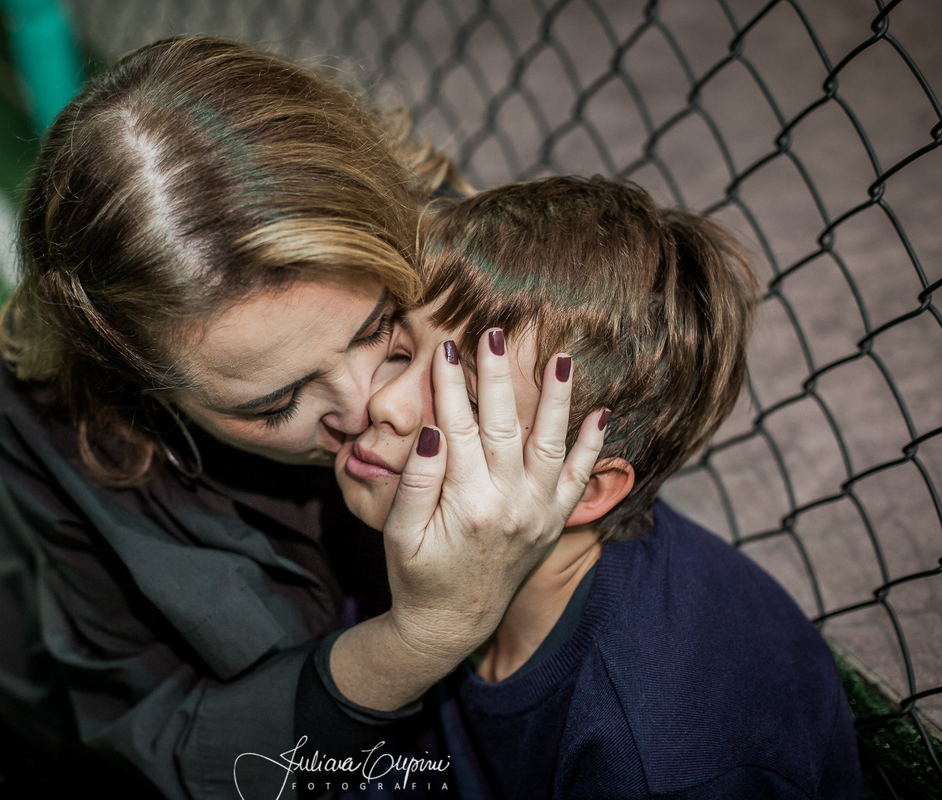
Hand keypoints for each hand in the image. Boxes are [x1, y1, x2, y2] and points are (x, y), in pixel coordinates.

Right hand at [381, 332, 606, 665]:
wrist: (451, 625)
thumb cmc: (417, 575)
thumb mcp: (399, 534)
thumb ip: (415, 482)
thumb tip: (431, 430)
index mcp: (467, 505)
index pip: (457, 428)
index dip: (450, 385)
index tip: (447, 347)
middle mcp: (510, 505)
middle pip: (503, 426)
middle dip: (497, 377)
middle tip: (495, 334)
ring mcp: (537, 514)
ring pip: (550, 444)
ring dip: (556, 399)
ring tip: (561, 358)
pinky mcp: (552, 523)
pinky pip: (578, 480)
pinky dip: (592, 446)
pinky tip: (600, 413)